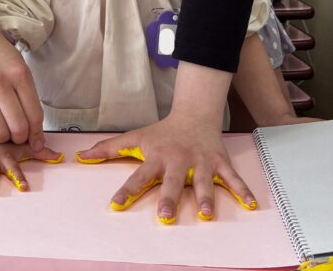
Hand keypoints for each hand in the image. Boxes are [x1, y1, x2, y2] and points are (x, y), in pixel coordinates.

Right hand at [0, 30, 45, 150]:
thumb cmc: (3, 58)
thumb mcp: (23, 71)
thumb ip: (30, 99)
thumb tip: (34, 133)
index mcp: (19, 76)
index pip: (34, 115)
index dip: (38, 135)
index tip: (38, 143)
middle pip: (17, 128)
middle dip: (23, 139)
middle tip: (21, 136)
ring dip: (5, 139)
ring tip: (6, 131)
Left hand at [75, 115, 254, 223]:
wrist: (194, 114)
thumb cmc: (162, 132)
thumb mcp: (134, 137)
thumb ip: (108, 149)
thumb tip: (81, 157)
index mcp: (156, 157)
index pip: (138, 175)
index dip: (126, 190)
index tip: (116, 205)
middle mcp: (178, 160)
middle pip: (172, 182)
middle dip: (169, 199)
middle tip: (165, 217)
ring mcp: (201, 161)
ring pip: (203, 181)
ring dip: (205, 198)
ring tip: (206, 215)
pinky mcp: (219, 162)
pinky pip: (233, 178)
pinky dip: (243, 191)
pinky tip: (251, 205)